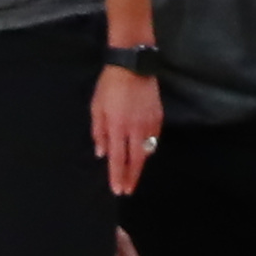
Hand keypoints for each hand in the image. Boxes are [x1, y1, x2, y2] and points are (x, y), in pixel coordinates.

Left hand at [92, 58, 158, 194]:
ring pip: (147, 151)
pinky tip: (144, 153)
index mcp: (118, 127)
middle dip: (131, 177)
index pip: (118, 159)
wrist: (133, 65)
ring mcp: (149, 123)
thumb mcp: (96, 109)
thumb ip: (99, 133)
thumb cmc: (109, 87)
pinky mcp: (159, 116)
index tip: (118, 190)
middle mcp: (136, 128)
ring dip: (140, 165)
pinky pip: (154, 138)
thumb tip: (101, 154)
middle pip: (136, 160)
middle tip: (128, 190)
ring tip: (133, 175)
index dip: (117, 176)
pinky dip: (149, 148)